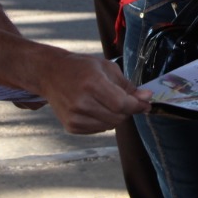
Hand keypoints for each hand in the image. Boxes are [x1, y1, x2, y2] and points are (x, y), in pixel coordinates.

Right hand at [36, 54, 150, 134]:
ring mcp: (75, 117)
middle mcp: (82, 102)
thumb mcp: (107, 68)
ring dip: (116, 116)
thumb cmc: (80, 68)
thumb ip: (127, 86)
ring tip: (107, 101)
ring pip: (110, 125)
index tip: (145, 103)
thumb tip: (146, 98)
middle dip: (128, 110)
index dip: (137, 105)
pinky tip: (96, 108)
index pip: (122, 104)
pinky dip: (104, 121)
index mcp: (92, 84)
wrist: (50, 74)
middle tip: (126, 100)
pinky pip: (99, 129)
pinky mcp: (71, 126)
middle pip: (118, 117)